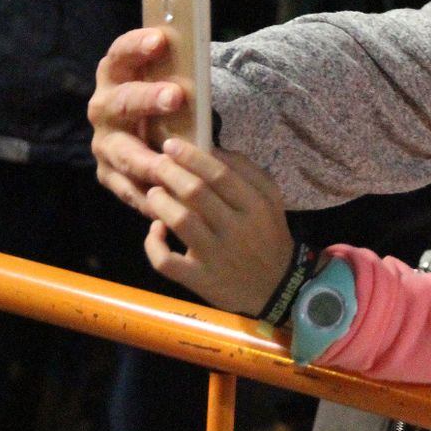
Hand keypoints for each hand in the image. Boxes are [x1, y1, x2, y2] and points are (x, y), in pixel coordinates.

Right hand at [90, 27, 187, 215]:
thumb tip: (200, 61)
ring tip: (171, 162)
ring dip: (148, 159)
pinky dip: (149, 194)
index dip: (137, 45)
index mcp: (115, 74)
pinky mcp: (109, 175)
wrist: (149, 130)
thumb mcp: (167, 79)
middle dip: (147, 99)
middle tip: (177, 96)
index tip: (161, 39)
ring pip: (124, 153)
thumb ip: (178, 73)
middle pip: (121, 102)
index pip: (120, 54)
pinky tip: (168, 198)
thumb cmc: (164, 97)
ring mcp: (104, 144)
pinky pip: (128, 189)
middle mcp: (103, 108)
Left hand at [144, 138, 294, 314]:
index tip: (172, 145)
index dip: (192, 157)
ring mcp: (216, 256)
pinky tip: (155, 230)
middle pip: (196, 193)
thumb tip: (213, 149)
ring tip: (154, 193)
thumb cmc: (268, 235)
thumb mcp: (271, 199)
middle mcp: (237, 229)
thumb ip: (248, 172)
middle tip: (158, 164)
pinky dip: (154, 245)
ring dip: (161, 203)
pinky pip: (167, 262)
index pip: (221, 175)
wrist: (276, 286)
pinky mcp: (200, 279)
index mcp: (256, 206)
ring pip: (180, 222)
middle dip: (171, 173)